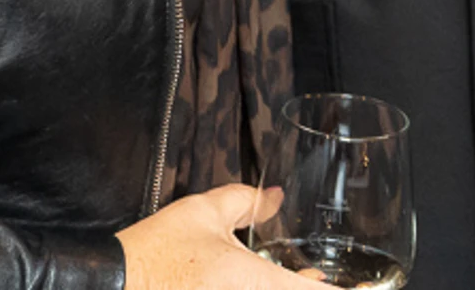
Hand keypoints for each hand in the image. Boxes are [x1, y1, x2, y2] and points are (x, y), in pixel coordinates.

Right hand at [120, 186, 314, 289]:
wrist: (111, 286)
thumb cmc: (154, 254)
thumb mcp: (202, 214)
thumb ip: (246, 202)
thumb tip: (274, 195)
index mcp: (256, 283)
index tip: (363, 283)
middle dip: (317, 287)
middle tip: (324, 278)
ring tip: (300, 280)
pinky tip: (264, 285)